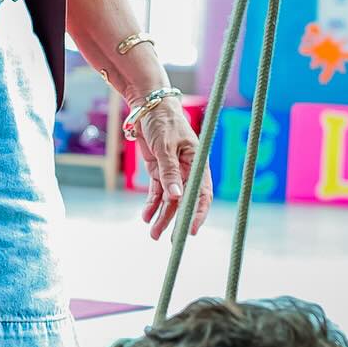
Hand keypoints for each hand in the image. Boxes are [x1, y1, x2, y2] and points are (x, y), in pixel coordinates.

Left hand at [136, 98, 211, 241]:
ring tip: (153, 234)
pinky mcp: (158, 169)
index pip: (201, 194)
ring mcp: (172, 171)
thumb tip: (176, 198)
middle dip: (176, 220)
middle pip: (183, 201)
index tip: (190, 231)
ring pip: (169, 199)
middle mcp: (187, 170)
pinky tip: (145, 217)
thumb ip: (169, 172)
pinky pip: (157, 191)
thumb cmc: (162, 121)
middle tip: (169, 241)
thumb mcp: (165, 147)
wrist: (149, 106)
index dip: (197, 213)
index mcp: (197, 163)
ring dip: (161, 216)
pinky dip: (151, 204)